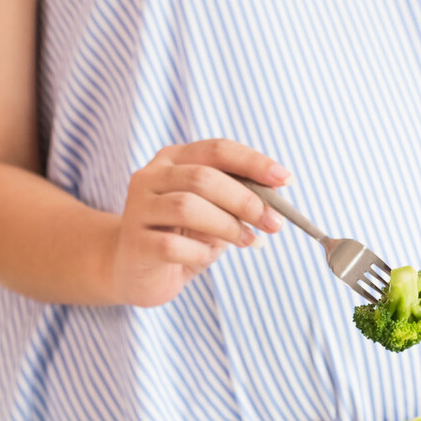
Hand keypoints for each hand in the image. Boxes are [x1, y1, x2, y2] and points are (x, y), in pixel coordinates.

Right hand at [111, 139, 290, 306]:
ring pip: (187, 207)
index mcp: (175, 159)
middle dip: (246, 200)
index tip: (285, 179)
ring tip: (248, 241)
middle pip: (204, 177)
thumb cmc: (183, 236)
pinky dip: (200, 253)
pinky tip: (207, 258)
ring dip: (228, 226)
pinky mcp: (135, 242)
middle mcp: (151, 176)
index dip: (253, 163)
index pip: (218, 150)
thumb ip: (238, 200)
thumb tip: (277, 195)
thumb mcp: (215, 213)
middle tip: (274, 223)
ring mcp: (138, 208)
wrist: (135, 270)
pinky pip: (173, 245)